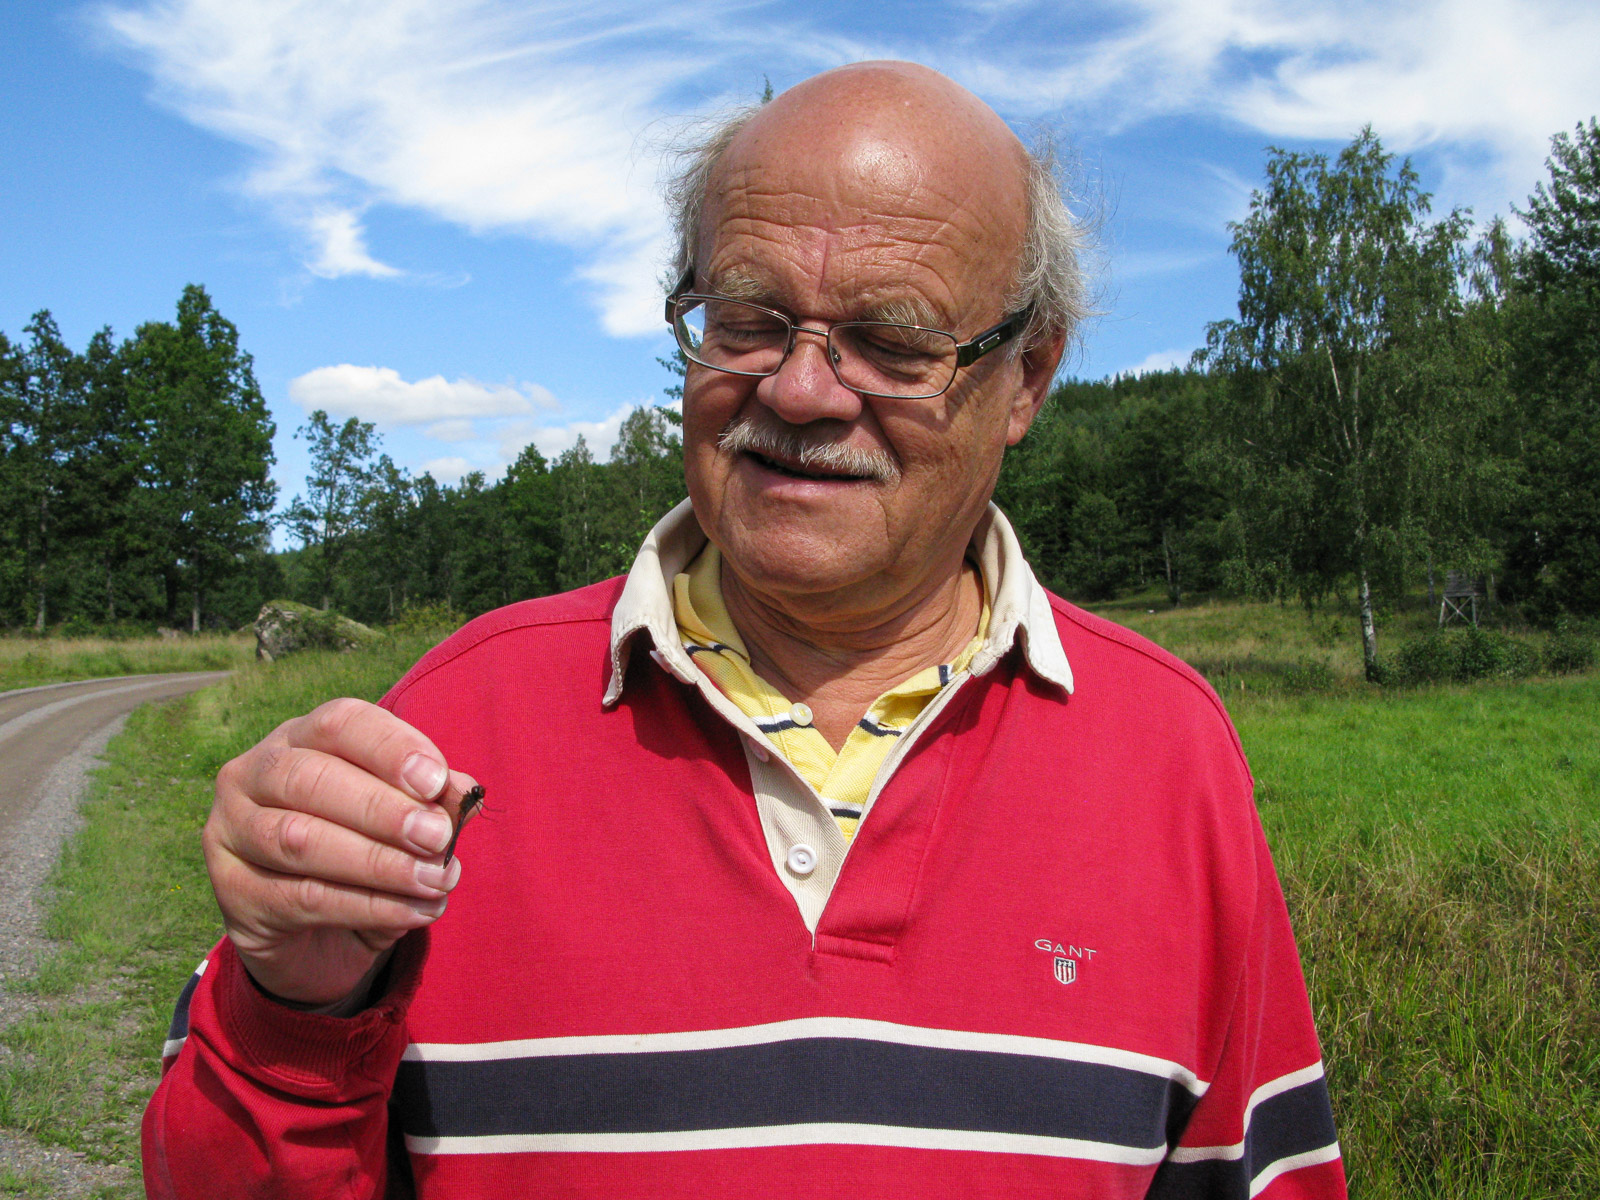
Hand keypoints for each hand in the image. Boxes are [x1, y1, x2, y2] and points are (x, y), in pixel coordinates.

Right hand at [204, 698, 476, 1006]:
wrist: (316, 937)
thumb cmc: (363, 855)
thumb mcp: (405, 826)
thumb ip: (433, 804)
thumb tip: (467, 795)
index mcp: (300, 738)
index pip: (340, 723)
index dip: (390, 748)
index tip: (437, 781)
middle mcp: (253, 774)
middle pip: (311, 779)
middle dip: (382, 809)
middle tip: (437, 838)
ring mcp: (231, 831)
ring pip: (301, 840)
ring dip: (377, 862)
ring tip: (434, 881)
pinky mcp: (231, 892)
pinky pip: (301, 897)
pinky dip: (366, 905)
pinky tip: (412, 911)